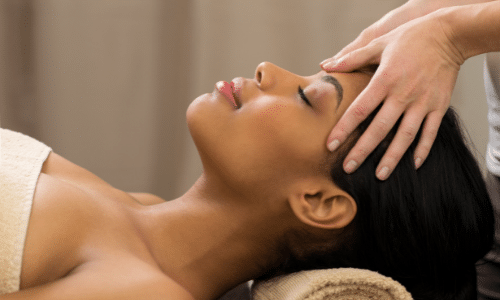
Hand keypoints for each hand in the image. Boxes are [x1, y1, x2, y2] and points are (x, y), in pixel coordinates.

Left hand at [322, 11, 463, 179]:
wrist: (448, 35)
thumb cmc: (410, 39)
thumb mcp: (379, 43)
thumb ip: (351, 58)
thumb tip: (325, 66)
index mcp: (385, 80)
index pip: (360, 110)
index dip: (344, 129)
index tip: (330, 145)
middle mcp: (403, 94)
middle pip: (379, 129)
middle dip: (362, 150)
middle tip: (348, 168)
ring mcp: (423, 102)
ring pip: (405, 136)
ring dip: (393, 157)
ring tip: (380, 175)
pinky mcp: (439, 106)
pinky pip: (431, 132)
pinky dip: (423, 149)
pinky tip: (414, 164)